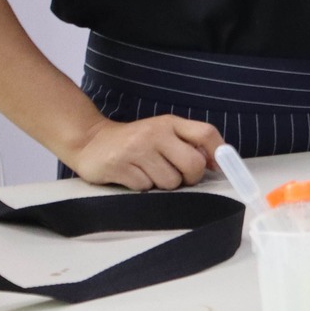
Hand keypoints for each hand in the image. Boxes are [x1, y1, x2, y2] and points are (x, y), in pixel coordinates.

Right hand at [66, 114, 221, 190]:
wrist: (90, 141)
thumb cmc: (135, 140)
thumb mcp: (162, 132)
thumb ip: (188, 142)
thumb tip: (215, 162)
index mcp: (170, 123)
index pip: (205, 133)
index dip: (219, 153)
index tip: (218, 168)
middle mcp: (155, 133)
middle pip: (193, 164)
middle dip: (191, 178)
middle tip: (180, 177)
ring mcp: (136, 150)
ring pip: (170, 181)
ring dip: (163, 184)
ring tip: (149, 172)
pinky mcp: (119, 167)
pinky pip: (146, 188)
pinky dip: (142, 187)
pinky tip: (132, 175)